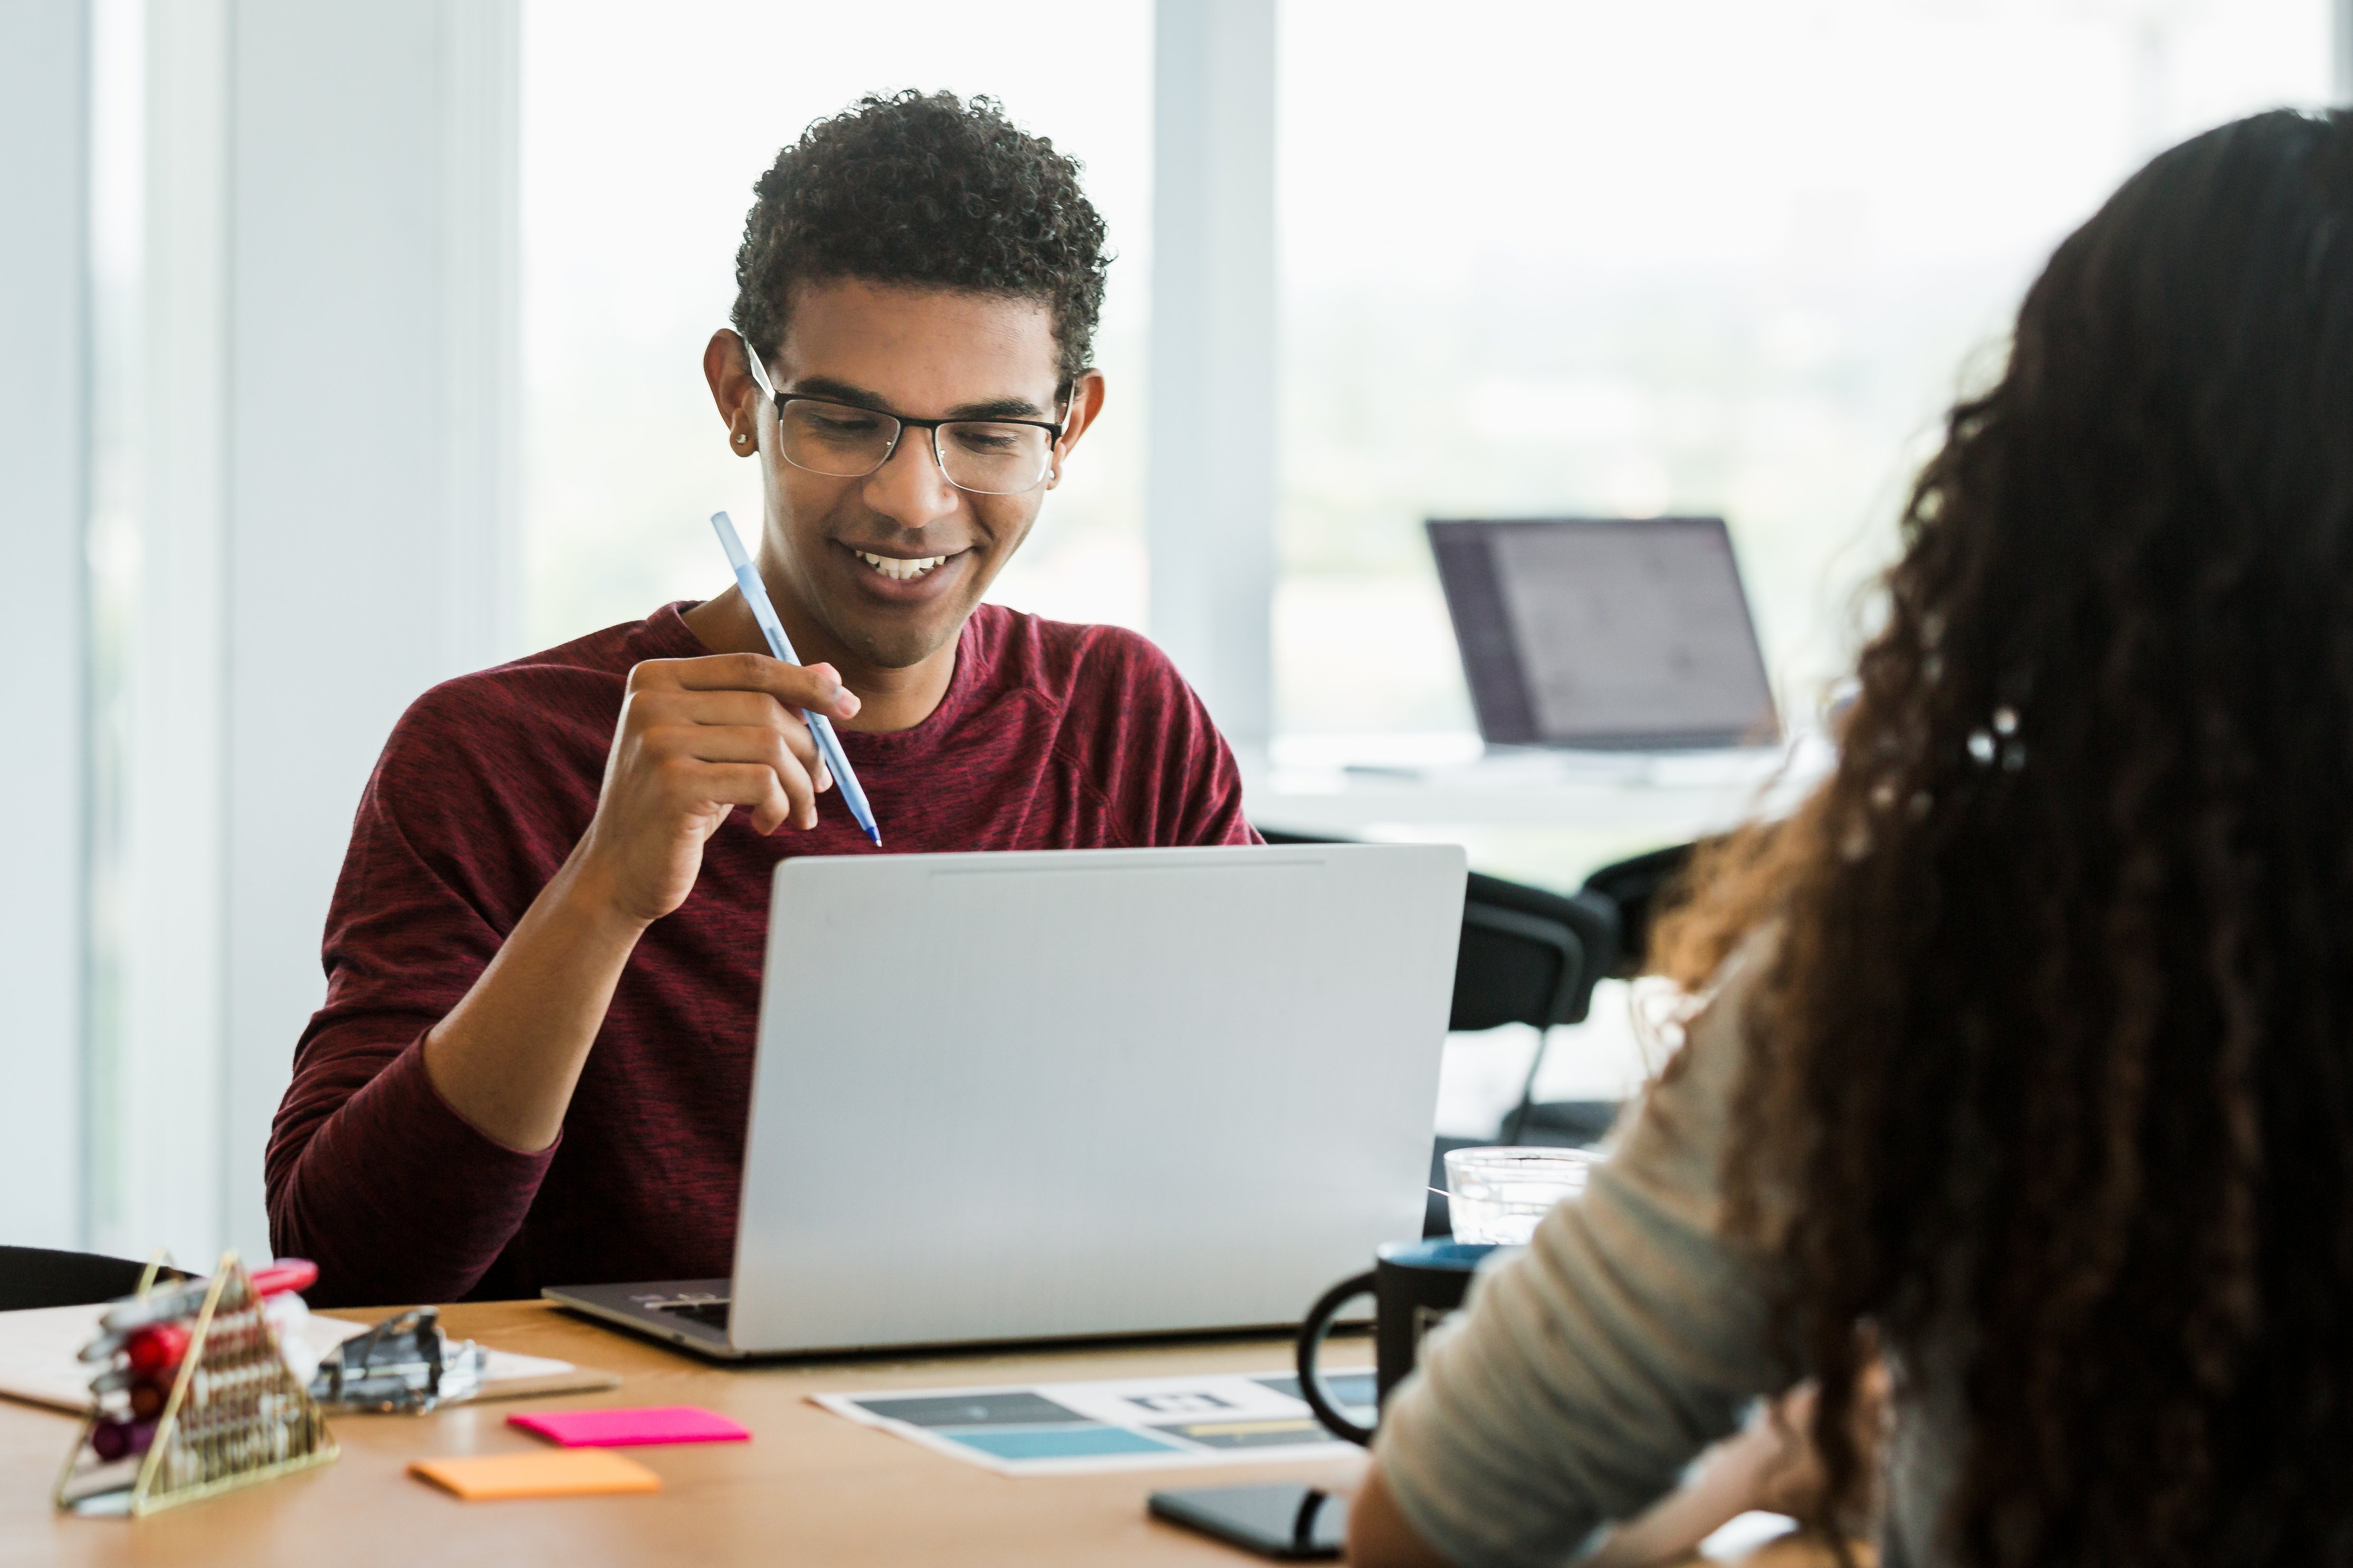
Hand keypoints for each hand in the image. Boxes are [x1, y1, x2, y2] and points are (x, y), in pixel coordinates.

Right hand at [570, 653, 860, 926]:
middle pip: (766, 707)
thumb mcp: (717, 746)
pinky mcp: (675, 784)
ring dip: (800, 785)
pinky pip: (762, 783)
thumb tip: (831, 673)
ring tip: (799, 812)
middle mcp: (650, 701)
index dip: (806, 684)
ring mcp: (658, 741)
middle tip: (822, 785)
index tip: (849, 707)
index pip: (750, 666)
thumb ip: (763, 706)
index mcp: (656, 678)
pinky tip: (768, 825)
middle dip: (809, 748)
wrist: (619, 871)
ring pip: (771, 746)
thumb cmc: (677, 804)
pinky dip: (781, 806)